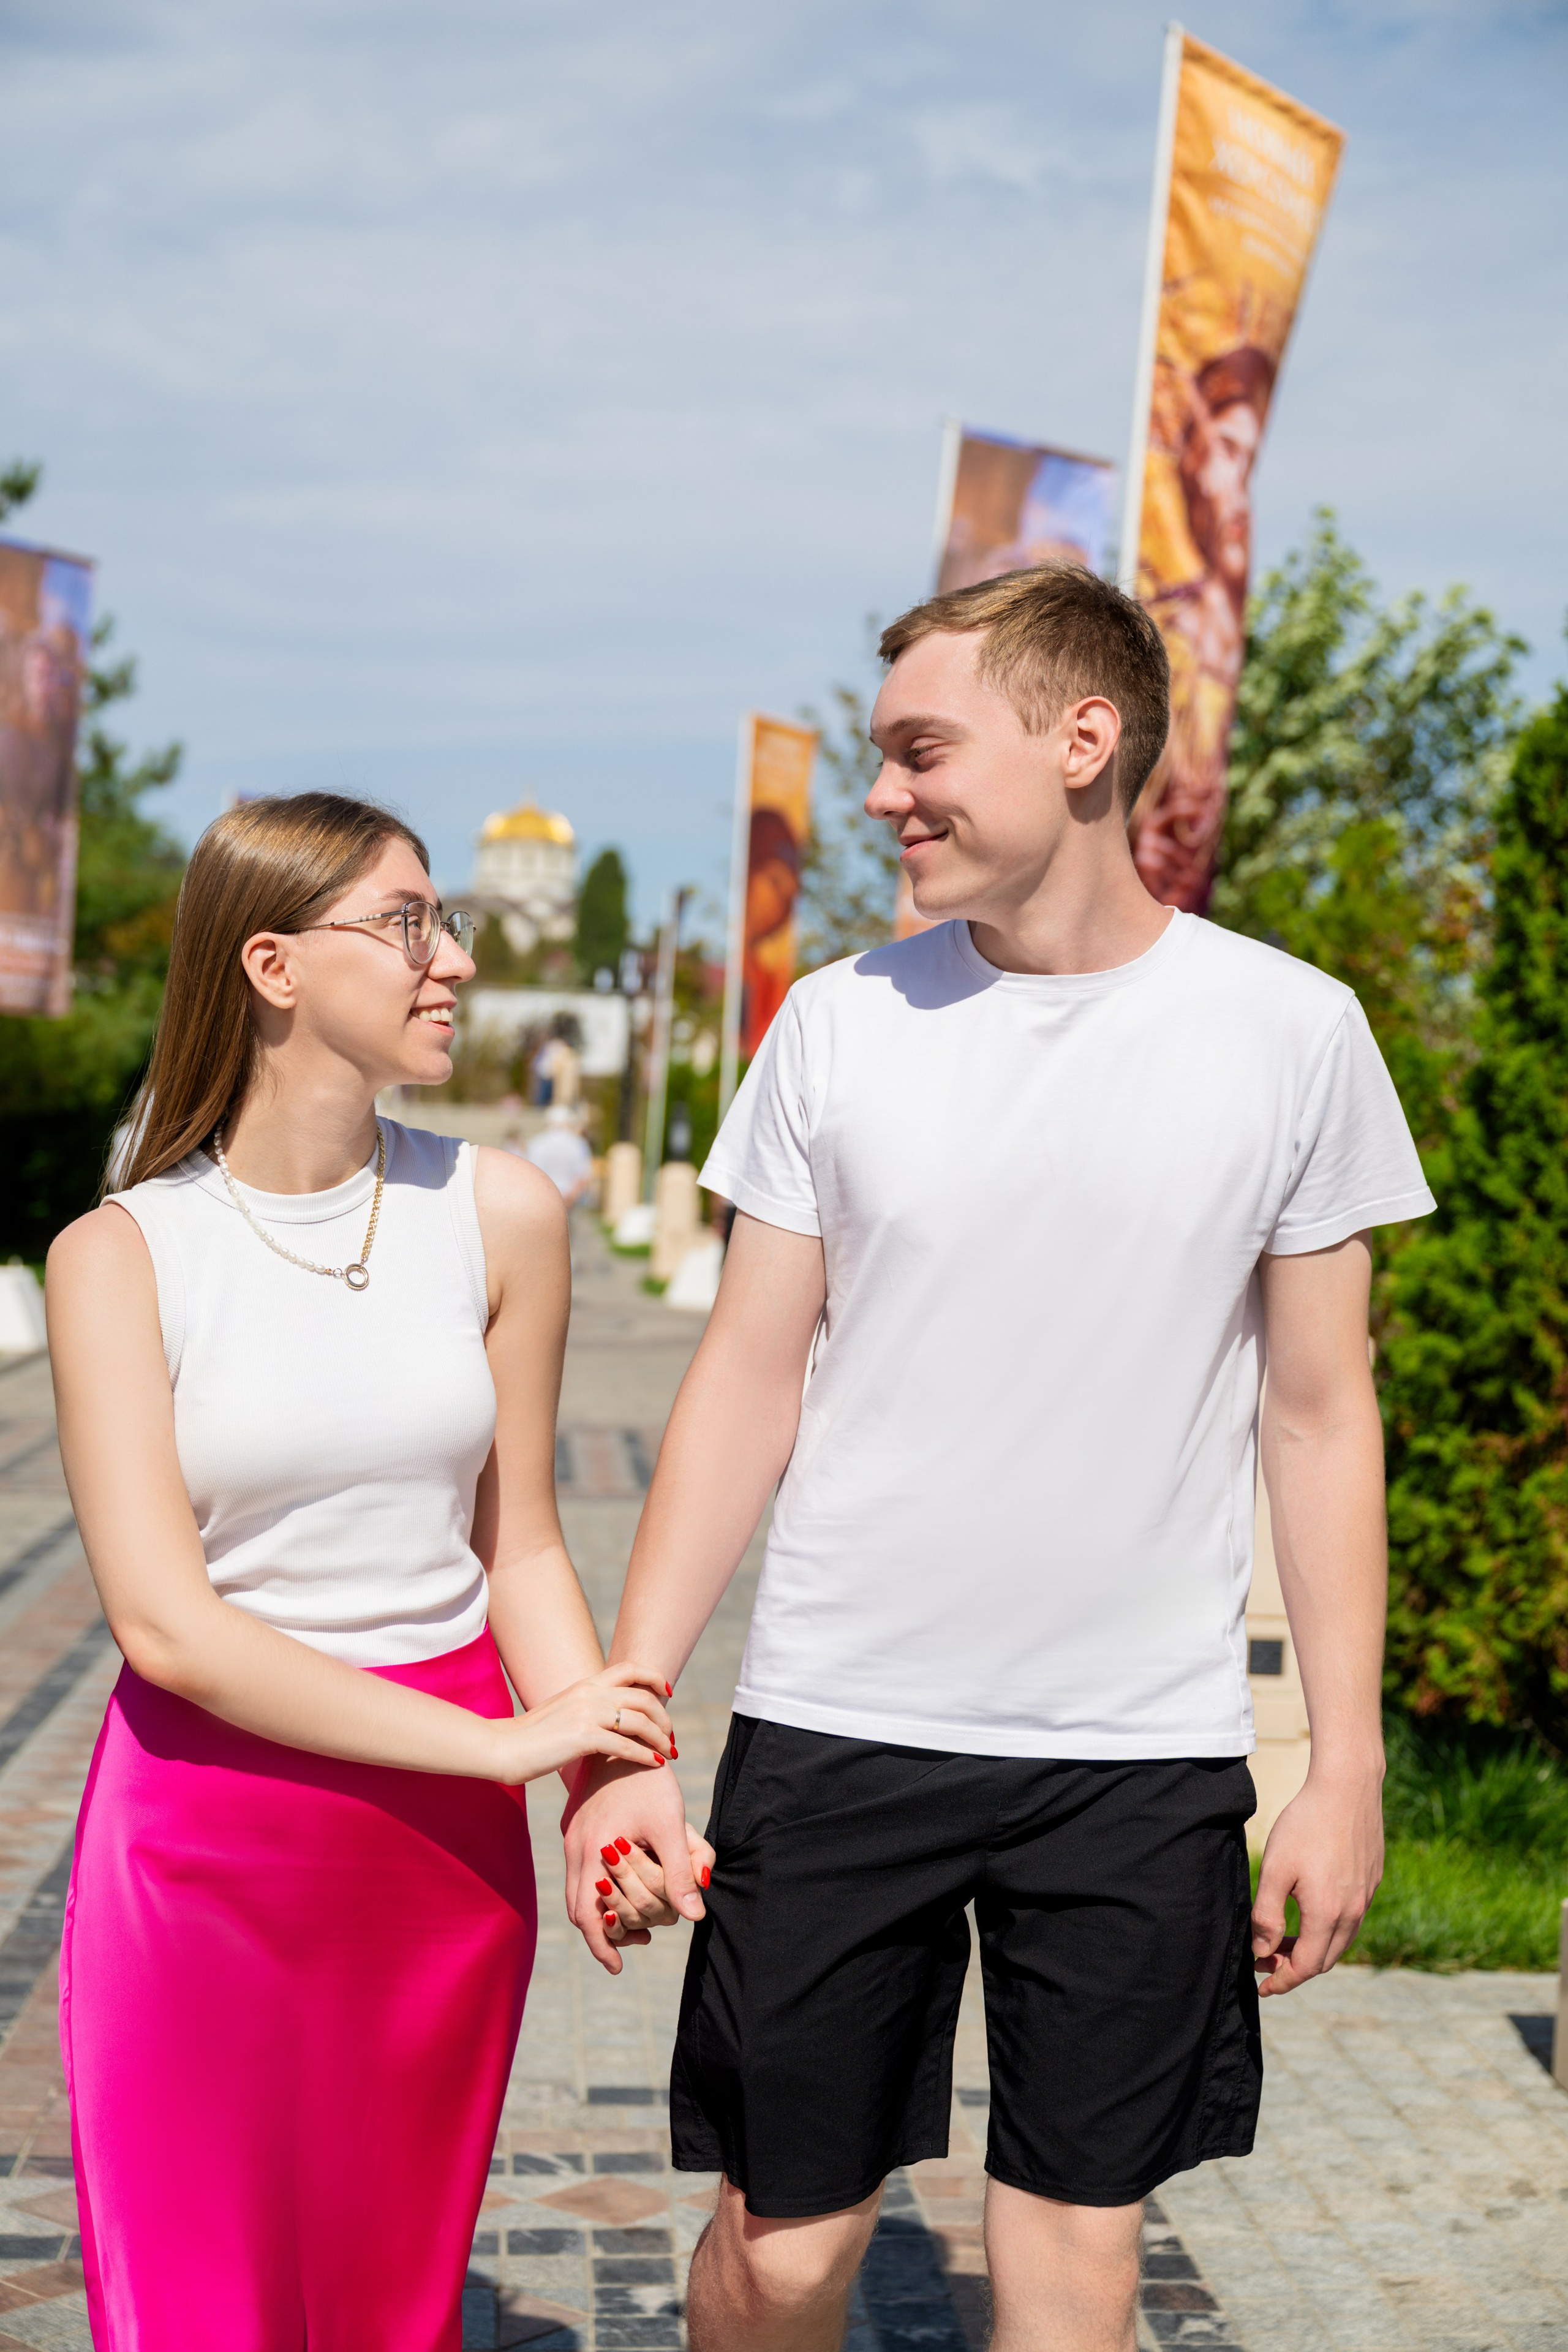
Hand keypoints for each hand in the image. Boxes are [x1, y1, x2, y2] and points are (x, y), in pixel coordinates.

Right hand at [492, 1662, 673, 1785]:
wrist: (502, 1747)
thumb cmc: (530, 1737)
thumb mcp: (563, 1712)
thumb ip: (586, 1708)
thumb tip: (609, 1718)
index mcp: (585, 1684)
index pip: (630, 1667)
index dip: (654, 1677)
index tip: (667, 1693)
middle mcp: (589, 1693)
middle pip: (643, 1696)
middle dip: (664, 1717)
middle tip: (671, 1737)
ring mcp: (586, 1713)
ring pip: (640, 1720)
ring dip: (661, 1738)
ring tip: (669, 1754)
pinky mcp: (583, 1737)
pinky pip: (626, 1745)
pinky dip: (645, 1755)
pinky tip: (655, 1764)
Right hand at [563, 1753, 705, 1973]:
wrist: (618, 1728)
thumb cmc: (648, 1776)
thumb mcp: (672, 1823)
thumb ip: (682, 1871)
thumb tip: (695, 1918)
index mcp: (594, 1851)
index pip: (589, 1919)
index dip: (604, 1948)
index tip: (620, 1967)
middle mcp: (575, 1848)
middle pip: (579, 1911)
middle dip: (605, 1934)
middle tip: (637, 1942)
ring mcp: (571, 1836)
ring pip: (576, 1891)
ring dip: (602, 1912)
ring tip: (635, 1920)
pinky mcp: (574, 1826)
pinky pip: (578, 1870)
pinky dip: (598, 1887)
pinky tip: (625, 1881)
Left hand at [1252, 1762, 1383, 1996]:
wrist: (1348, 1788)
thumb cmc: (1306, 1825)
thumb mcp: (1275, 1869)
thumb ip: (1266, 1915)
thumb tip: (1262, 1952)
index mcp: (1328, 1915)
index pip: (1305, 1967)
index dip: (1282, 1982)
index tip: (1261, 1987)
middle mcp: (1352, 1913)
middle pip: (1324, 1960)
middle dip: (1293, 1968)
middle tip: (1265, 1962)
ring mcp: (1365, 1898)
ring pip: (1339, 1942)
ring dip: (1311, 1949)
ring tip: (1282, 1940)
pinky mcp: (1371, 1881)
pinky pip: (1350, 1920)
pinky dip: (1327, 1929)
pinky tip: (1308, 1912)